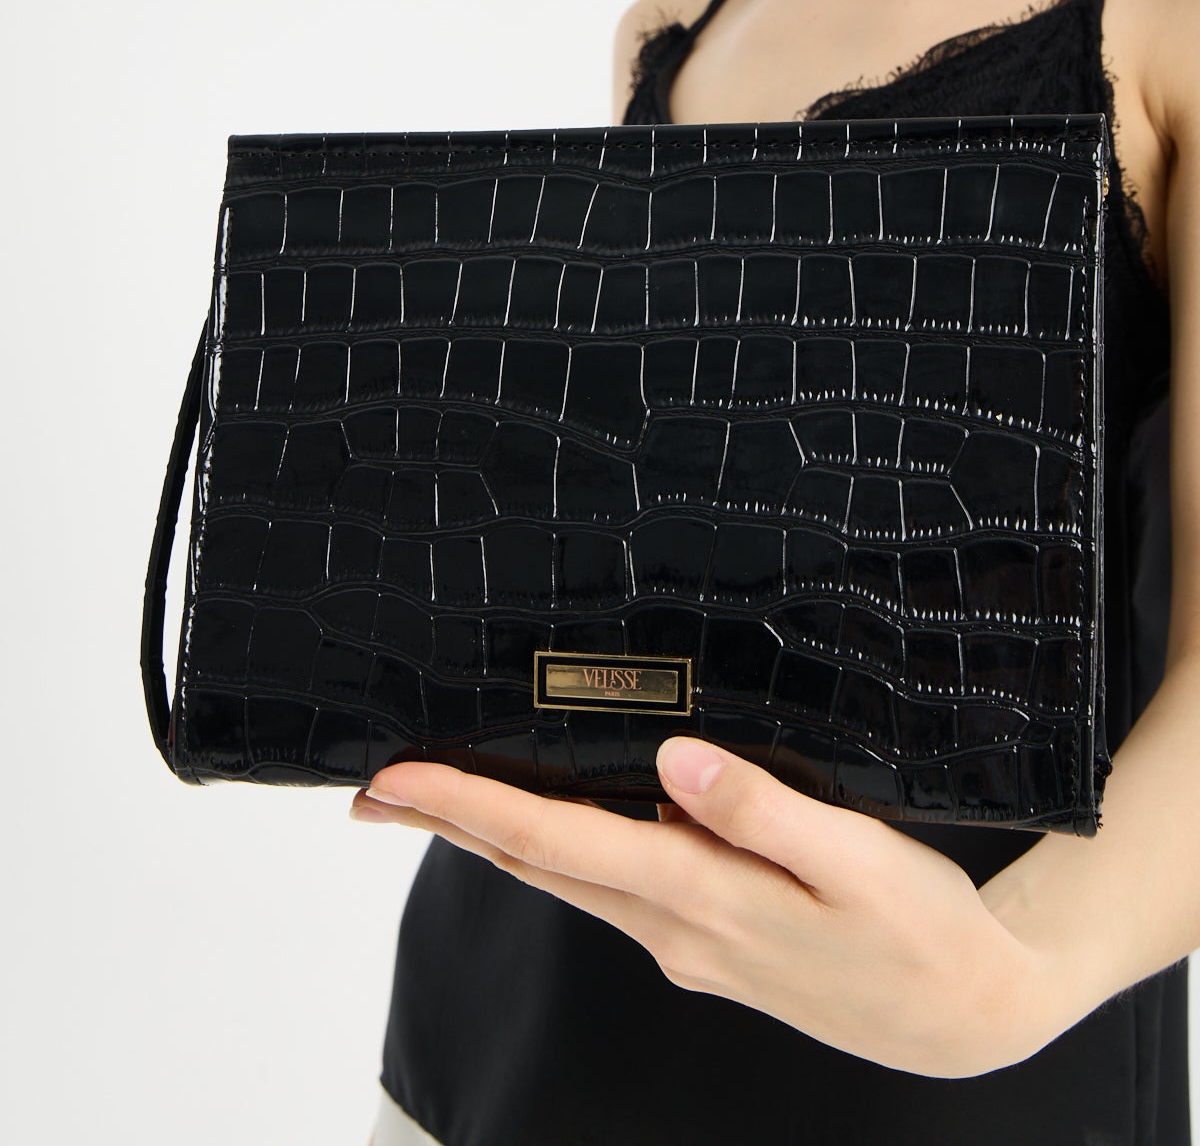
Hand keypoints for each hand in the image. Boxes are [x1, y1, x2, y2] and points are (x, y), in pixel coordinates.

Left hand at [350, 737, 1062, 1078]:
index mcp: (700, 899)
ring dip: (498, 837)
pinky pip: (614, 885)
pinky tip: (558, 824)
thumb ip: (758, 807)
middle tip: (377, 789)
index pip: (555, 842)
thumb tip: (672, 762)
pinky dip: (562, 849)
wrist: (966, 1013)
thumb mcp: (853, 860)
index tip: (395, 780)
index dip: (467, 806)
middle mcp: (675, 927)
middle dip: (452, 822)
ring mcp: (688, 942)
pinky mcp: (711, 940)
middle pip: (539, 863)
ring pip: (570, 877)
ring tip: (442, 797)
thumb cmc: (920, 931)